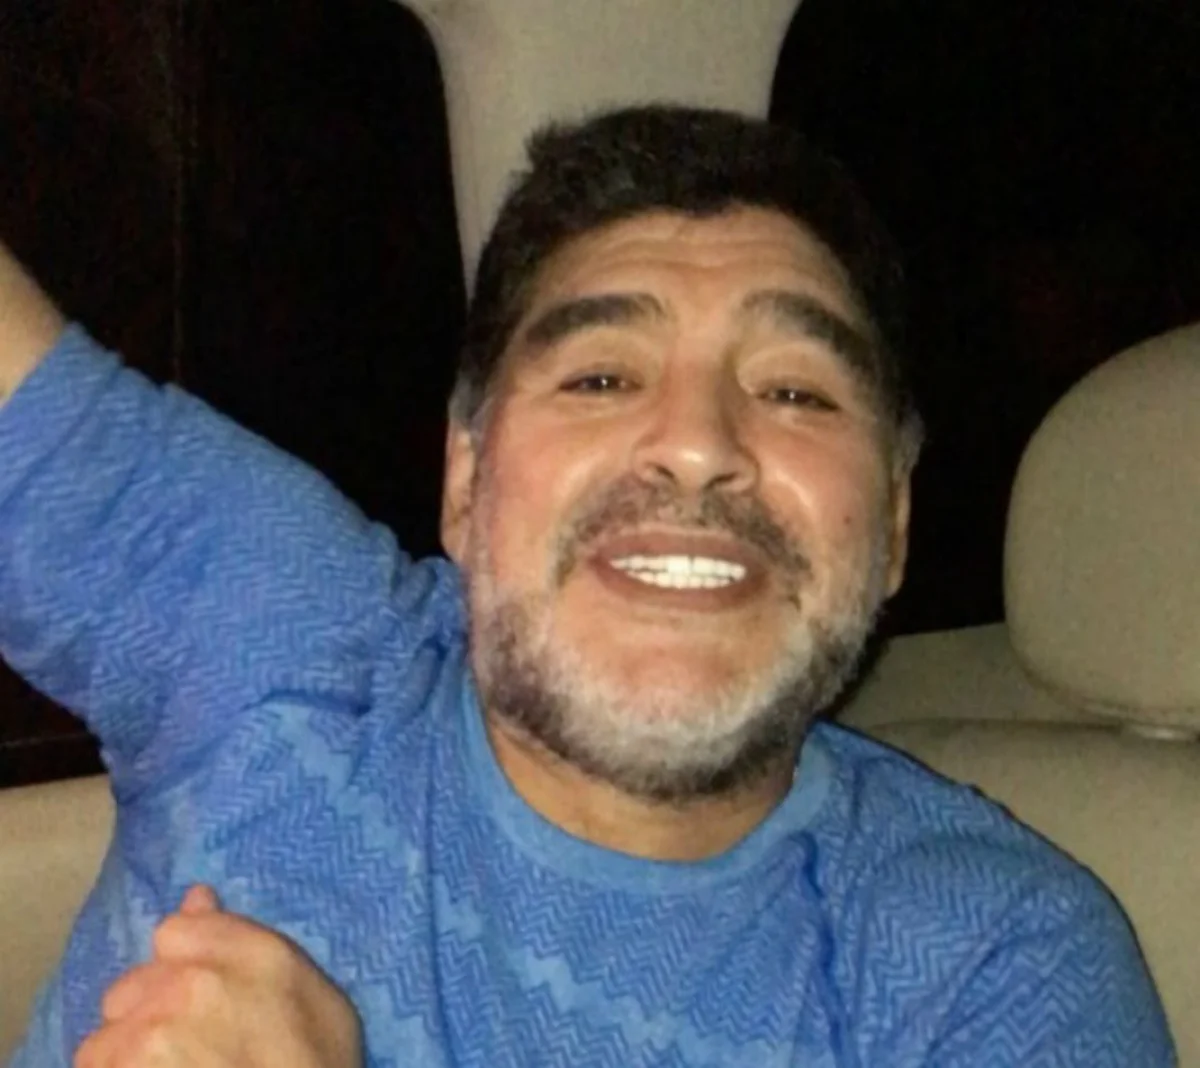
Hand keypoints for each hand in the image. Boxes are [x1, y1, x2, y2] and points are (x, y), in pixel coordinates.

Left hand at [75, 886, 362, 1067]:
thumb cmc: (319, 1065)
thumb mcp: (318, 999)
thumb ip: (248, 942)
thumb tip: (196, 897)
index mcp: (252, 954)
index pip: (174, 931)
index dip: (179, 964)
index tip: (194, 994)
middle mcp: (193, 983)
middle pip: (134, 985)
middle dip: (149, 1012)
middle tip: (183, 1047)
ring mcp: (150, 1035)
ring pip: (108, 1036)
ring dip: (127, 1055)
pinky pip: (95, 1066)